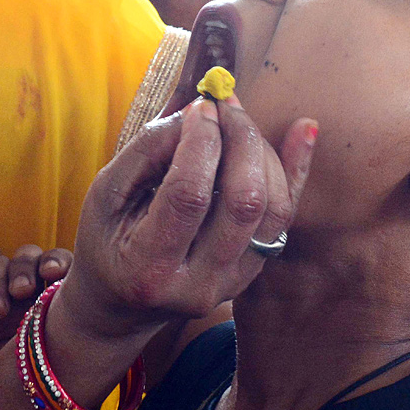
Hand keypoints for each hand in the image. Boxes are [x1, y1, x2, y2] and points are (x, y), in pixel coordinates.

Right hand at [0, 246, 71, 394]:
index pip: (60, 261)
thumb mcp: (69, 360)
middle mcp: (30, 295)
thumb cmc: (49, 394)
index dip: (57, 259)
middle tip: (23, 291)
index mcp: (59, 297)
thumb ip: (78, 330)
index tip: (54, 275)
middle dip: (24, 267)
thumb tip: (97, 306)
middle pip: (27, 256)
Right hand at [56, 94, 316, 344]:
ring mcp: (232, 282)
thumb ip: (146, 152)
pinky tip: (303, 128)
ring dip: (262, 151)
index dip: (199, 141)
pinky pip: (284, 217)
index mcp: (149, 267)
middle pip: (244, 202)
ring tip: (236, 121)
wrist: (119, 305)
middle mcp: (198, 284)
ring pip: (273, 208)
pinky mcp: (251, 271)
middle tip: (224, 104)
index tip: (199, 105)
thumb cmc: (105, 241)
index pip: (189, 194)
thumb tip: (198, 111)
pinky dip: (295, 169)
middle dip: (240, 139)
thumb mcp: (105, 194)